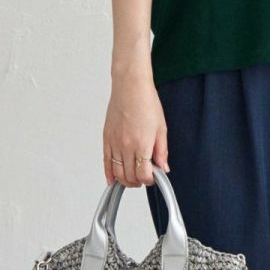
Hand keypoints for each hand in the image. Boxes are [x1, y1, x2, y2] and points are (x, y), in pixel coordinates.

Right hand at [103, 70, 169, 187]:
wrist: (130, 87)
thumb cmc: (146, 102)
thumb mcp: (161, 128)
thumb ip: (161, 151)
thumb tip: (163, 167)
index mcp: (142, 144)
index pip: (144, 174)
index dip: (149, 180)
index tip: (153, 177)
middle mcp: (126, 146)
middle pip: (130, 176)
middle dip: (138, 182)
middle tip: (144, 178)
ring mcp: (114, 143)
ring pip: (117, 172)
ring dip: (125, 180)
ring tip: (132, 179)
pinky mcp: (106, 138)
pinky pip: (106, 162)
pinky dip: (109, 174)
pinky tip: (113, 180)